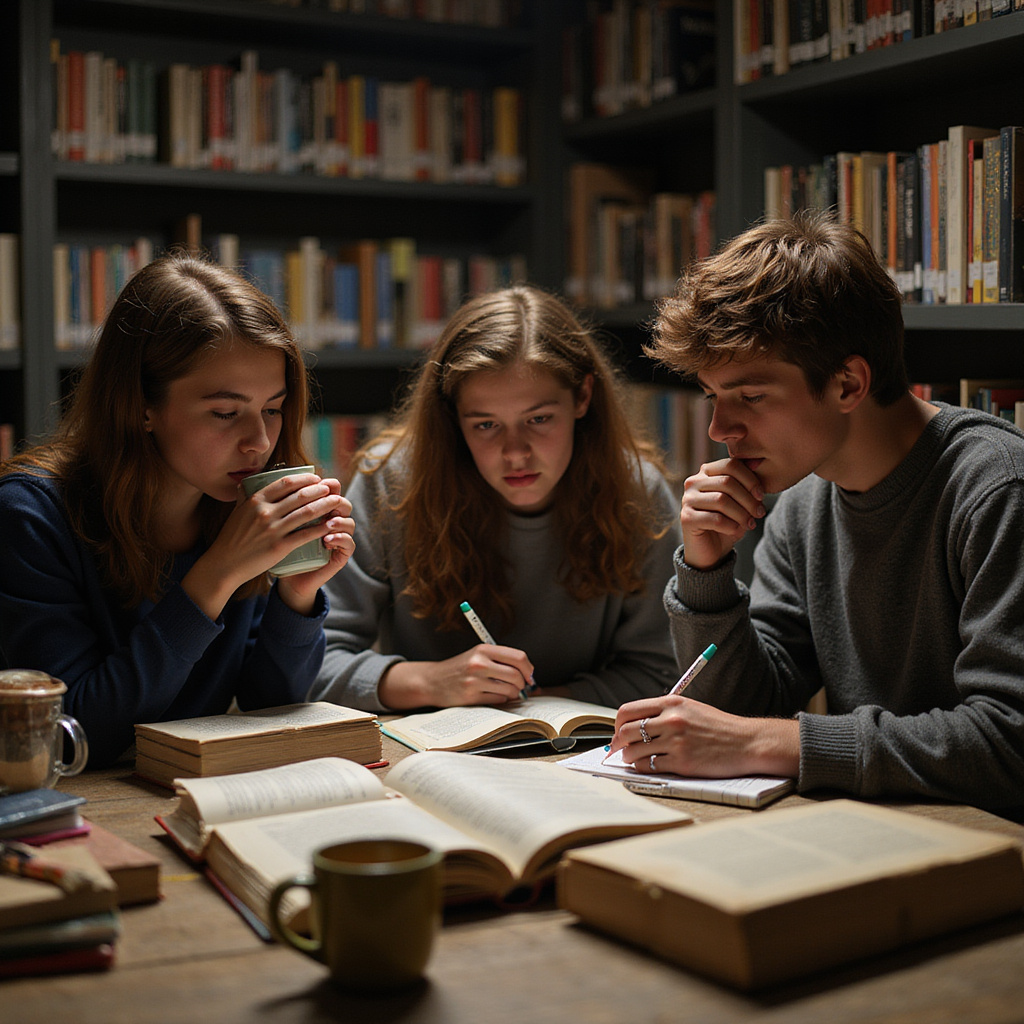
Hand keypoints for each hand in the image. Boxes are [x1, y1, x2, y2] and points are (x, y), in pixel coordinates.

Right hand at [182, 471, 346, 618]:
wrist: (225, 564)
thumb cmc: (231, 537)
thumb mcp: (236, 511)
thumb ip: (244, 496)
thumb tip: (246, 482)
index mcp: (256, 500)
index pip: (286, 482)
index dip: (305, 478)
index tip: (317, 479)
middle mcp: (265, 512)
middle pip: (301, 495)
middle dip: (320, 490)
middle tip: (331, 489)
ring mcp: (273, 529)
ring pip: (307, 512)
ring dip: (326, 505)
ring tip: (337, 502)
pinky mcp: (279, 547)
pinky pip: (305, 535)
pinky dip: (321, 528)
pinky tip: (331, 524)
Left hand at [275, 489, 356, 614]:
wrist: (288, 579)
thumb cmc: (278, 551)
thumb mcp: (274, 528)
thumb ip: (269, 507)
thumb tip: (247, 481)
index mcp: (317, 511)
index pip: (329, 493)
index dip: (326, 485)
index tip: (315, 481)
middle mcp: (331, 522)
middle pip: (342, 503)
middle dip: (335, 498)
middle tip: (327, 497)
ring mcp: (338, 538)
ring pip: (349, 522)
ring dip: (339, 519)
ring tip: (328, 522)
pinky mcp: (340, 555)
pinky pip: (348, 544)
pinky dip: (341, 538)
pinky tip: (328, 539)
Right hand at [378, 645, 534, 709]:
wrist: (432, 681)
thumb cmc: (460, 668)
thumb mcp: (478, 655)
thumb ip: (501, 660)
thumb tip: (529, 674)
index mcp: (484, 649)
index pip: (519, 657)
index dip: (529, 668)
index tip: (529, 675)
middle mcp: (479, 663)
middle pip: (517, 675)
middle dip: (522, 684)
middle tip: (519, 686)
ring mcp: (474, 681)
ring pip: (509, 690)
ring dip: (512, 693)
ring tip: (504, 691)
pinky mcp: (471, 697)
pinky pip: (498, 700)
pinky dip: (500, 699)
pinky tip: (492, 695)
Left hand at [608, 696, 798, 778]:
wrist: (747, 742)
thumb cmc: (719, 727)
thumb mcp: (690, 708)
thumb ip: (663, 713)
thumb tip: (634, 725)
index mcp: (671, 703)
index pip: (628, 711)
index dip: (617, 724)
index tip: (617, 732)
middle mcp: (671, 720)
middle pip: (625, 731)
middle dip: (616, 743)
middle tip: (617, 750)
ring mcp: (676, 742)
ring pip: (634, 751)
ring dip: (629, 757)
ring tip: (634, 759)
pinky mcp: (682, 763)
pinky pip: (649, 767)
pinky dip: (643, 768)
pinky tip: (648, 766)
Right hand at [679, 457, 765, 568]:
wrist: (711, 551)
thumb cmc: (728, 522)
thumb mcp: (741, 501)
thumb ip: (747, 484)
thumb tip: (758, 466)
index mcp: (706, 472)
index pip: (731, 464)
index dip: (750, 479)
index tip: (761, 496)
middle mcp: (693, 482)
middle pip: (727, 482)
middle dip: (748, 499)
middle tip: (759, 513)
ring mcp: (687, 500)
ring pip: (721, 500)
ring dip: (741, 514)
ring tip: (750, 524)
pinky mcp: (686, 518)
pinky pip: (715, 519)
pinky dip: (731, 526)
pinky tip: (735, 530)